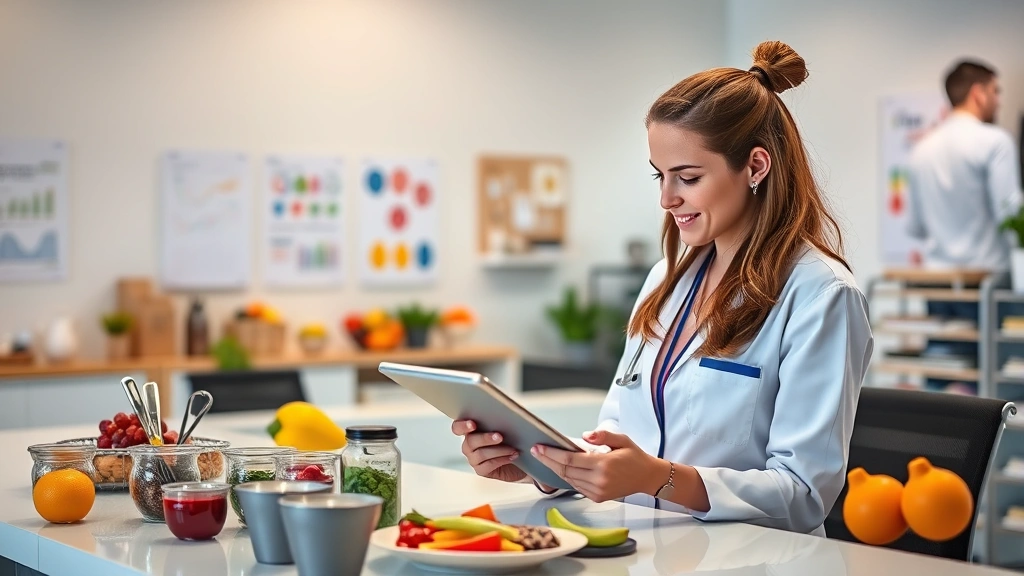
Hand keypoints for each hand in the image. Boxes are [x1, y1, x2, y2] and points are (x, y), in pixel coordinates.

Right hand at [452, 419, 526, 482]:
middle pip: (470, 441)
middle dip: (486, 438)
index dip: (462, 425)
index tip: (473, 424)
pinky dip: (502, 460)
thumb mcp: (505, 429)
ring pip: (480, 454)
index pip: (458, 427)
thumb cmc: (511, 441)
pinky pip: (488, 465)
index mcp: (471, 431)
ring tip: (512, 449)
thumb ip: (498, 423)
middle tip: (500, 436)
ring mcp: (473, 459)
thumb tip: (505, 418)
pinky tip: (512, 456)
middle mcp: (469, 445)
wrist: (519, 461)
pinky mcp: (481, 470)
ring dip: (499, 450)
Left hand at [531, 429, 663, 501]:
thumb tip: (585, 436)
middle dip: (548, 461)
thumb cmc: (634, 457)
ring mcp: (597, 491)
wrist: (647, 477)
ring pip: (569, 480)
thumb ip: (603, 436)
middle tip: (536, 451)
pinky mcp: (597, 497)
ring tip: (545, 457)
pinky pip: (576, 486)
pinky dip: (567, 477)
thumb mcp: (622, 439)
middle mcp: (599, 480)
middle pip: (565, 471)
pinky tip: (561, 468)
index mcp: (603, 465)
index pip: (570, 460)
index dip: (551, 454)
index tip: (539, 447)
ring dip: (555, 469)